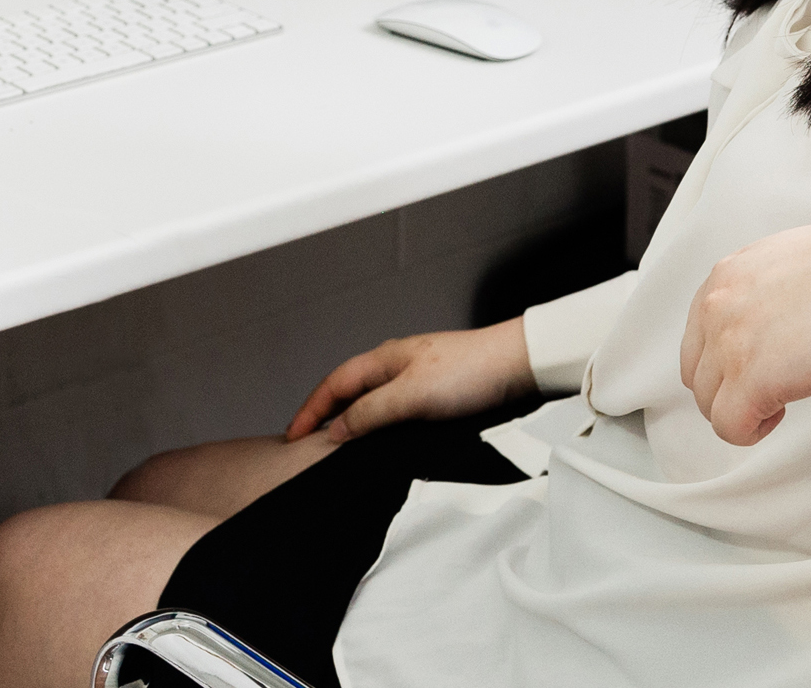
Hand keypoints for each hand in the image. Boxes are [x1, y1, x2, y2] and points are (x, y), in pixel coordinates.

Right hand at [285, 316, 535, 442]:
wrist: (519, 366)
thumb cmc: (470, 371)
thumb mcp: (411, 396)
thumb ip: (370, 413)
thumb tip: (335, 432)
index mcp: (384, 359)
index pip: (334, 384)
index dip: (310, 410)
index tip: (291, 437)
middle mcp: (397, 366)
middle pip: (349, 392)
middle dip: (325, 416)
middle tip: (306, 445)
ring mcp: (417, 380)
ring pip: (372, 402)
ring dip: (352, 423)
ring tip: (337, 451)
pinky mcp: (437, 396)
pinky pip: (394, 412)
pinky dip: (377, 428)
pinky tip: (382, 446)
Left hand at [680, 206, 810, 445]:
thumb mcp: (790, 263)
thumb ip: (763, 291)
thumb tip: (770, 323)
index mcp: (729, 274)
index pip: (699, 334)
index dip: (726, 359)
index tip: (756, 365)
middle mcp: (718, 304)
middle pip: (697, 372)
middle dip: (728, 388)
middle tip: (768, 389)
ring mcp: (729, 342)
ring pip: (709, 403)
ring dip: (741, 408)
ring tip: (781, 397)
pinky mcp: (748, 379)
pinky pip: (728, 427)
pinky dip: (751, 430)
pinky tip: (782, 411)